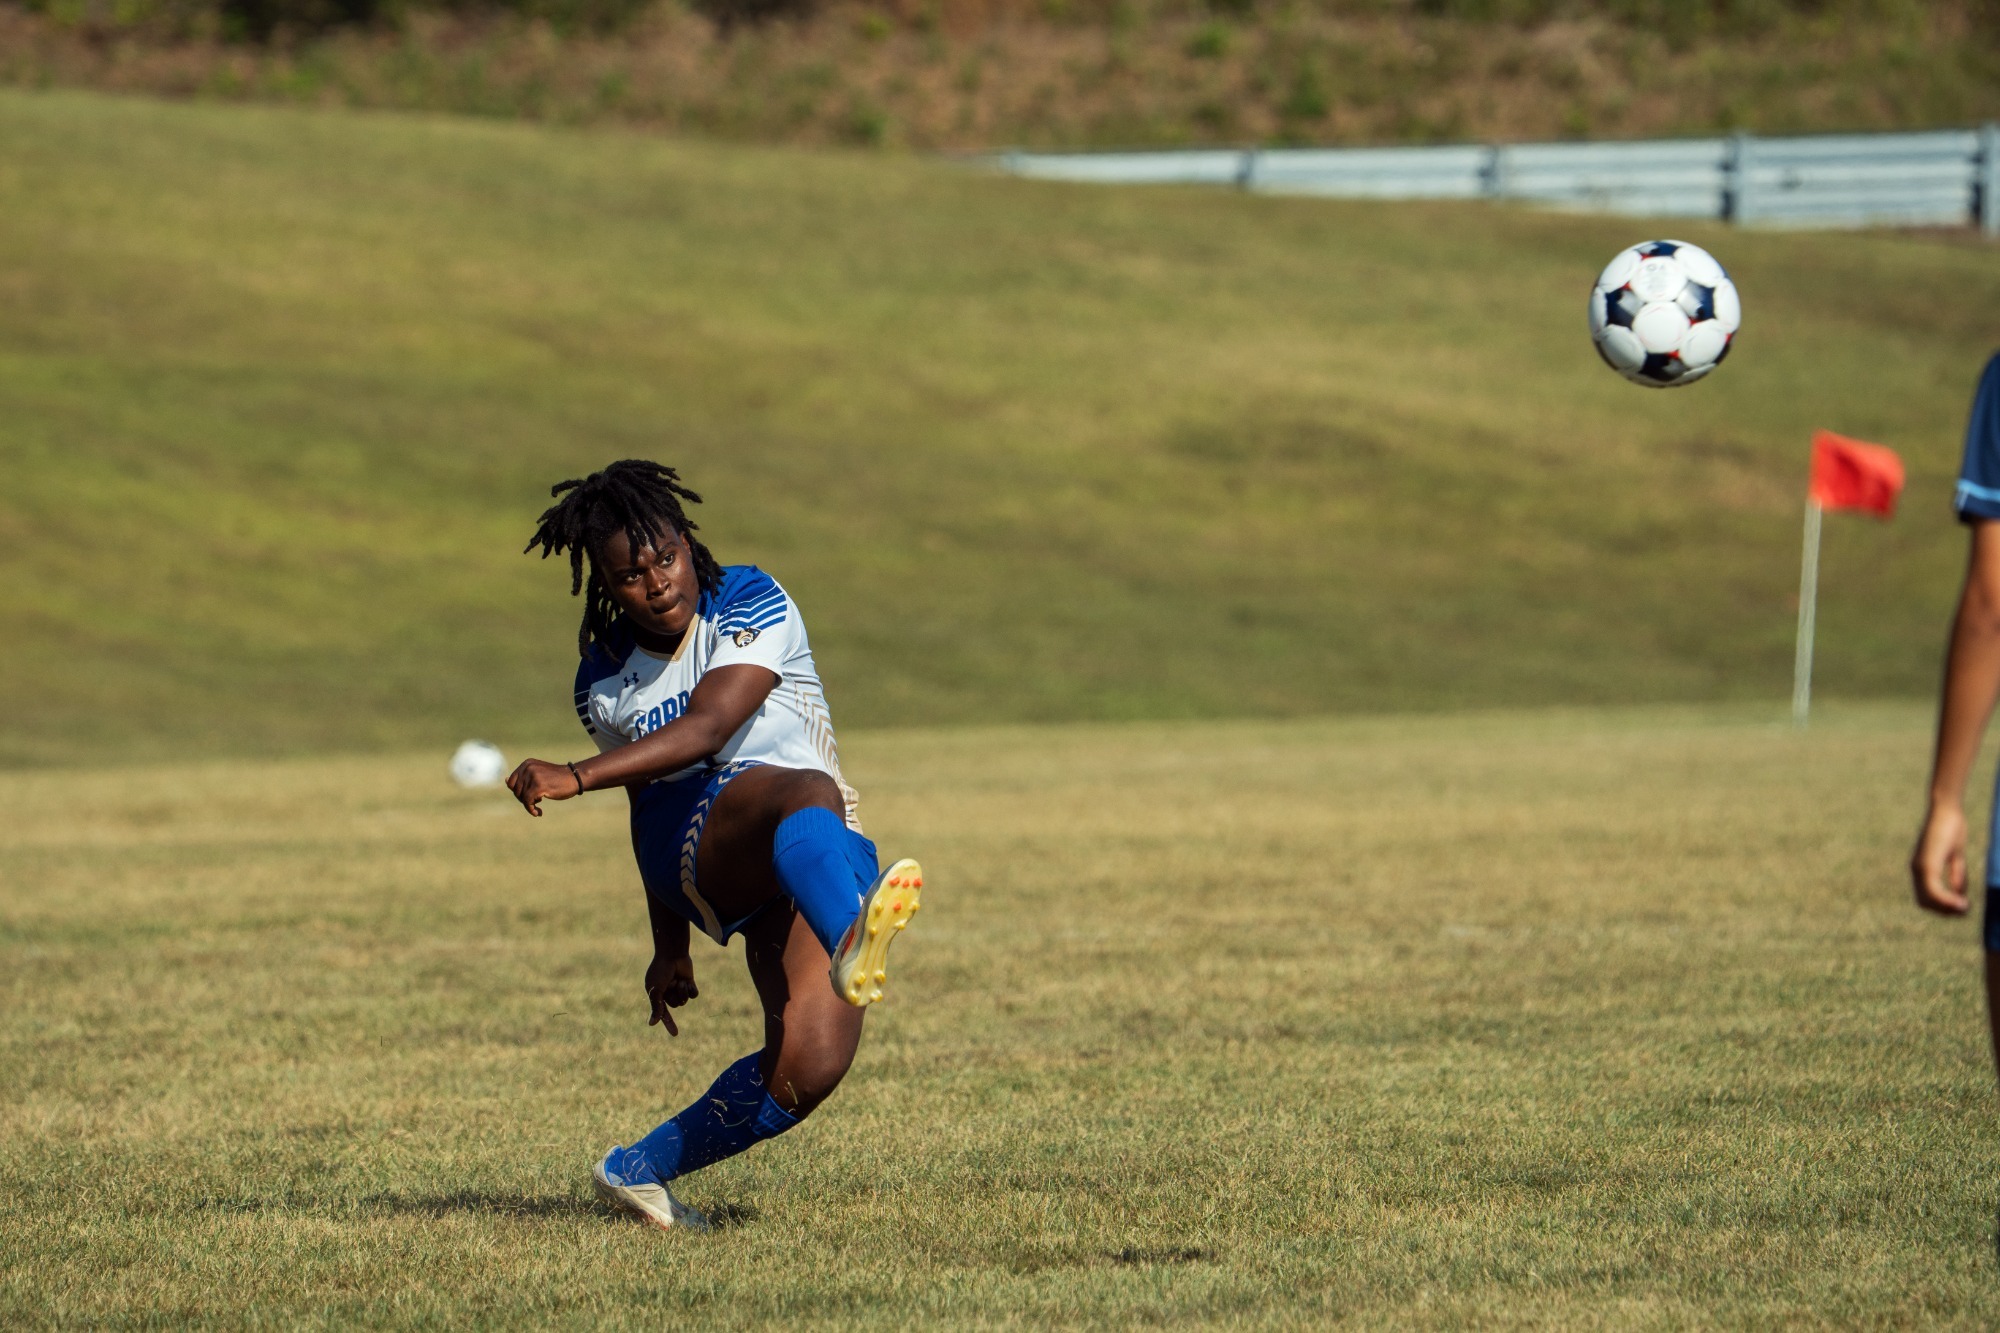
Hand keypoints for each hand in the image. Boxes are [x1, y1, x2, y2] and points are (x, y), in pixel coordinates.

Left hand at [505, 759, 582, 816]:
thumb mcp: (538, 774)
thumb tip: (505, 780)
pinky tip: (539, 813)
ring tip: (538, 808)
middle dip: (524, 799)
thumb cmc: (557, 779)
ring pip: (521, 797)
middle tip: (536, 803)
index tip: (528, 797)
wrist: (574, 778)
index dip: (518, 793)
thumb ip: (523, 778)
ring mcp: (533, 776)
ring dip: (529, 806)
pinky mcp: (538, 786)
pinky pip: (528, 802)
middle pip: (515, 790)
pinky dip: (531, 810)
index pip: (511, 782)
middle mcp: (528, 768)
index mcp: (527, 763)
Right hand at [645, 952, 697, 1035]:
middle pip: (676, 1005)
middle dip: (676, 996)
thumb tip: (652, 1024)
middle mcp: (668, 993)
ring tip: (680, 980)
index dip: (669, 1023)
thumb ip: (656, 1007)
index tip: (675, 1034)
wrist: (672, 953)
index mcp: (657, 995)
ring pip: (685, 1000)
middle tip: (672, 984)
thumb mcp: (656, 990)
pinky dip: (691, 989)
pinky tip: (687, 981)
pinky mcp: (689, 983)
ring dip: (683, 991)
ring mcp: (679, 988)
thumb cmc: (660, 971)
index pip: (663, 1013)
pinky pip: (694, 994)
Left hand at [1911, 801, 1972, 915]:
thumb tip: (1960, 895)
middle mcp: (1916, 869)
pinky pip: (1933, 890)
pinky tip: (1961, 902)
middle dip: (1944, 911)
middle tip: (1964, 910)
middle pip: (1924, 903)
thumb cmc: (1952, 828)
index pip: (1925, 897)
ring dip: (1946, 908)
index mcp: (1921, 868)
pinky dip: (1946, 900)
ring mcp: (1920, 867)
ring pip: (1928, 899)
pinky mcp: (1927, 863)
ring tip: (1965, 908)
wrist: (1946, 809)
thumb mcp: (1955, 856)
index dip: (1941, 907)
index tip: (1960, 908)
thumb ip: (1956, 875)